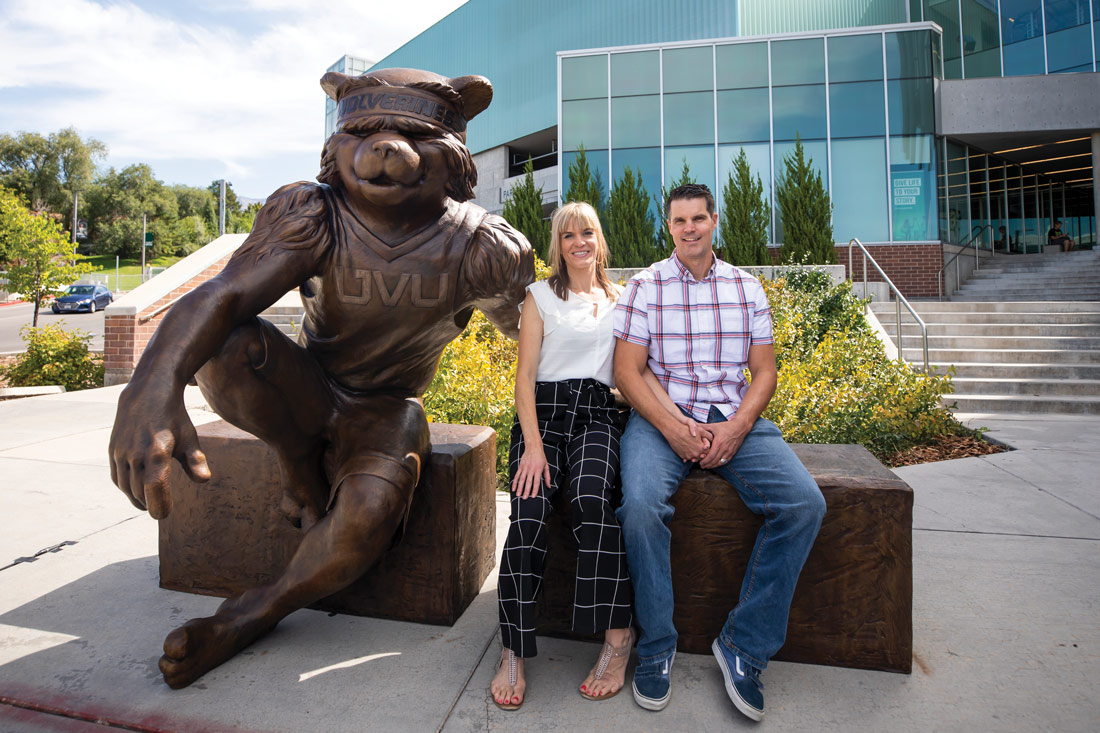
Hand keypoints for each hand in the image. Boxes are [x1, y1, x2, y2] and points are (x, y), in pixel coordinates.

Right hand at [108, 384, 210, 518]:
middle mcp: (136, 453)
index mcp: (158, 451)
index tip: (164, 514)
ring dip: (137, 499)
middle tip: (160, 511)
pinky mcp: (113, 450)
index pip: (155, 486)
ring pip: (126, 486)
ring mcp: (121, 452)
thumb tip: (204, 480)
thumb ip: (195, 460)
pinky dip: (125, 488)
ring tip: (148, 504)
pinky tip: (136, 490)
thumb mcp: (190, 437)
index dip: (158, 504)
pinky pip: (117, 477)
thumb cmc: (173, 419)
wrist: (146, 394)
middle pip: (140, 490)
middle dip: (150, 504)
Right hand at [511, 442, 550, 498]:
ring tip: (518, 495)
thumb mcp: (546, 466)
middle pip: (528, 482)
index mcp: (538, 469)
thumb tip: (549, 486)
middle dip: (526, 491)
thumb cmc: (541, 457)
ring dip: (519, 488)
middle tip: (524, 498)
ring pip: (521, 479)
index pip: (536, 481)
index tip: (533, 496)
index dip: (535, 489)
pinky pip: (517, 475)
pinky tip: (513, 488)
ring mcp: (525, 468)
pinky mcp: (520, 466)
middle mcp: (531, 469)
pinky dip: (514, 482)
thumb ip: (547, 477)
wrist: (533, 447)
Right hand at [663, 417, 712, 462]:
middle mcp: (695, 454)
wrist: (673, 431)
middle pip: (702, 457)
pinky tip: (688, 450)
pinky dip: (689, 455)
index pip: (708, 452)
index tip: (706, 446)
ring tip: (694, 449)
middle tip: (701, 448)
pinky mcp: (682, 456)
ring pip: (695, 458)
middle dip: (702, 453)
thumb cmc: (686, 429)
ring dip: (695, 455)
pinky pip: (688, 458)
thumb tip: (712, 439)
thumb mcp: (700, 429)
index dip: (708, 449)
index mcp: (701, 448)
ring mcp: (688, 456)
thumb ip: (708, 435)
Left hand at [698, 418, 750, 469]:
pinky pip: (725, 461)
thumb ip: (703, 427)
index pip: (710, 456)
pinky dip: (719, 464)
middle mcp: (724, 448)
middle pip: (714, 461)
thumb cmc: (726, 426)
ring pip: (720, 462)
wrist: (740, 427)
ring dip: (713, 466)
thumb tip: (694, 426)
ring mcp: (729, 451)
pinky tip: (715, 464)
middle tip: (701, 466)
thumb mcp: (714, 426)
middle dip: (707, 465)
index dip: (704, 461)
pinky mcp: (733, 453)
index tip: (699, 462)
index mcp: (718, 442)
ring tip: (707, 466)